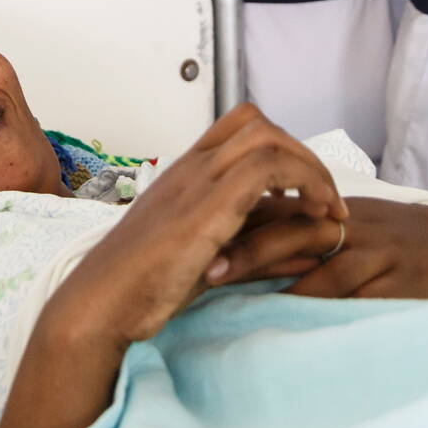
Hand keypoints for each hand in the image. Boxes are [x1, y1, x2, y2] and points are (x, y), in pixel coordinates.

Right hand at [47, 102, 346, 345]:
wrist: (100, 303)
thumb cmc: (140, 290)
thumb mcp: (204, 260)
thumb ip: (251, 247)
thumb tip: (306, 251)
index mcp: (182, 176)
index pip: (236, 129)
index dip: (279, 150)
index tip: (301, 195)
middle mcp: (189, 169)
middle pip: (257, 124)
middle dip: (302, 157)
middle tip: (324, 201)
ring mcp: (197, 182)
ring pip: (268, 137)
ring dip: (310, 168)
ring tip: (327, 208)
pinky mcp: (207, 205)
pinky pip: (270, 167)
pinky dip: (306, 182)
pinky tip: (316, 214)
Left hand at [208, 196, 427, 297]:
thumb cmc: (411, 252)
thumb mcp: (359, 238)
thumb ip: (309, 243)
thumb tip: (248, 254)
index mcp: (334, 211)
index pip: (272, 207)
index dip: (228, 220)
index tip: (184, 235)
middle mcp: (347, 221)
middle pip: (281, 219)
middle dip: (233, 236)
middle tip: (189, 252)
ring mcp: (371, 246)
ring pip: (307, 246)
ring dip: (260, 261)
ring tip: (219, 275)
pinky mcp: (394, 274)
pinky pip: (347, 284)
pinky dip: (311, 293)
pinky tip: (280, 306)